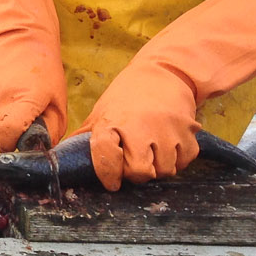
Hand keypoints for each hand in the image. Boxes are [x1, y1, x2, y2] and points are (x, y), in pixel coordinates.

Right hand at [0, 0, 66, 149]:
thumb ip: (50, 128)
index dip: (11, 146)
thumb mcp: (57, 100)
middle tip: (17, 125)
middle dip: (2, 135)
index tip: (18, 144)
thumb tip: (40, 146)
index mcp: (23, 103)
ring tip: (13, 102)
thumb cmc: (45, 69)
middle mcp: (0, 98)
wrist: (21, 34)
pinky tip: (4, 89)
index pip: (6, 137)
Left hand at [78, 0, 255, 189]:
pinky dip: (178, 160)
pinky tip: (170, 147)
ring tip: (153, 151)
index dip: (108, 174)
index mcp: (112, 121)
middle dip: (136, 173)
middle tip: (135, 163)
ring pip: (164, 170)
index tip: (112, 182)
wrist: (164, 73)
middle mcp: (139, 126)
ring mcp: (167, 129)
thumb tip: (66, 155)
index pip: (106, 156)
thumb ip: (88, 134)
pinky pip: (185, 162)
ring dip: (159, 167)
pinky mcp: (189, 131)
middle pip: (140, 172)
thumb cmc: (127, 96)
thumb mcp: (103, 110)